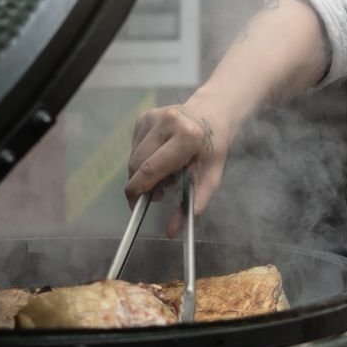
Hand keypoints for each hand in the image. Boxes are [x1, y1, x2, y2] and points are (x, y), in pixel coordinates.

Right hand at [125, 96, 228, 217]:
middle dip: (141, 184)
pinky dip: (142, 158)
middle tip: (157, 194)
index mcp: (187, 136)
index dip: (139, 190)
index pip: (151, 169)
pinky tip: (160, 155)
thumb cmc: (213, 147)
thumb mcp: (211, 176)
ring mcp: (153, 116)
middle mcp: (167, 122)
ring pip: (133, 156)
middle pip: (137, 164)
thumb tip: (172, 231)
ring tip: (165, 173)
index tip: (136, 207)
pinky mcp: (143, 116)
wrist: (212, 114)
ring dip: (142, 172)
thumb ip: (194, 203)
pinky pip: (134, 146)